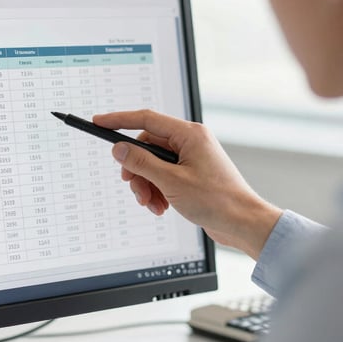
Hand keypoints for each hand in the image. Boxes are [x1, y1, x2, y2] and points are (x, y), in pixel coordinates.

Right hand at [93, 109, 281, 259]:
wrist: (243, 223)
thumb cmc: (218, 200)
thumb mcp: (171, 181)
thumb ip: (141, 163)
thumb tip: (119, 149)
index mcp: (189, 135)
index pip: (146, 119)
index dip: (119, 120)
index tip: (99, 122)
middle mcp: (190, 142)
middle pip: (146, 147)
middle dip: (137, 170)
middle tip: (135, 188)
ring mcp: (191, 158)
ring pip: (153, 164)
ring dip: (146, 185)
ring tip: (152, 203)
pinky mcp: (191, 174)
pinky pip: (163, 176)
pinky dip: (157, 191)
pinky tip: (161, 206)